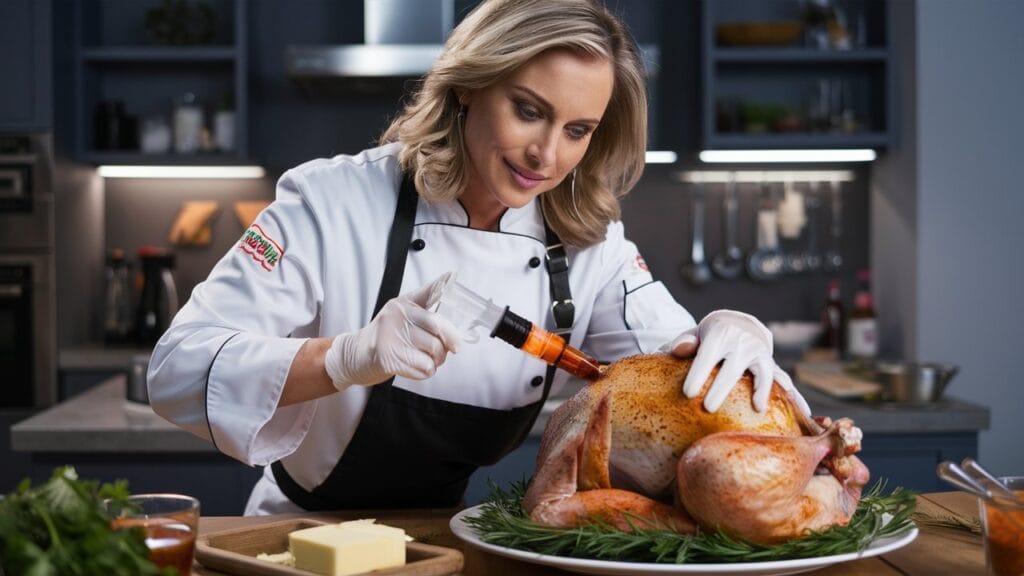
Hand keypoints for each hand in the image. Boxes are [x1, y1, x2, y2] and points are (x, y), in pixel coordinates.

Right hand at [324, 274, 461, 388]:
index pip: (432, 295)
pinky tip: (418, 367)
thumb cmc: (385, 333)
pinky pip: (424, 368)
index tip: (458, 314)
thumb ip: (424, 298)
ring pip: (434, 350)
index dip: (448, 300)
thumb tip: (449, 278)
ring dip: (438, 359)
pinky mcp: (390, 360)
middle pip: (438, 327)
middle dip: (450, 341)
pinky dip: (426, 370)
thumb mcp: (401, 310)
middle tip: (450, 349)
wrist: (355, 355)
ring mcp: (391, 339)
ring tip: (430, 358)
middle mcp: (396, 318)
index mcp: (401, 304)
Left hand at [663, 310, 809, 414]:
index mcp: (720, 335)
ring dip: (762, 389)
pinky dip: (792, 394)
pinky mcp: (771, 363)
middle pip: (732, 367)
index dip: (697, 373)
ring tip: (758, 408)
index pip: (707, 355)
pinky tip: (801, 410)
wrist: (738, 323)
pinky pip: (781, 378)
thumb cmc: (709, 337)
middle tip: (708, 408)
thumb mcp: (694, 334)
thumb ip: (684, 342)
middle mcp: (742, 342)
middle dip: (721, 387)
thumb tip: (678, 349)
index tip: (687, 393)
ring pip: (763, 371)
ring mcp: (759, 352)